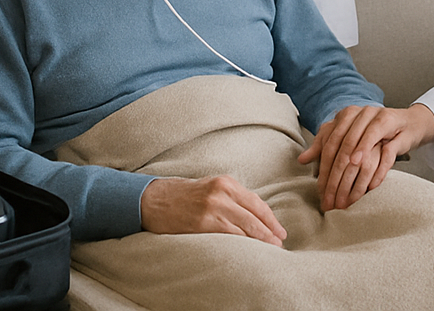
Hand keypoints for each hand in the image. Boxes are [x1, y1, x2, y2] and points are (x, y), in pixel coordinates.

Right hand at [139, 176, 287, 245]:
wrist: (153, 199)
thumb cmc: (182, 195)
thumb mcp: (210, 187)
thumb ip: (230, 197)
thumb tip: (253, 215)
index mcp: (226, 182)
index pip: (256, 202)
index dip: (270, 218)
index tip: (279, 230)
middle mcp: (222, 193)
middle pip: (254, 214)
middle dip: (269, 230)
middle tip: (280, 242)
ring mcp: (212, 208)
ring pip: (245, 226)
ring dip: (260, 239)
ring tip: (270, 249)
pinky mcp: (203, 223)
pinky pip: (229, 235)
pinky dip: (242, 243)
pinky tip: (249, 250)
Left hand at [298, 104, 433, 210]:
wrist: (406, 124)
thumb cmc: (372, 132)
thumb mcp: (346, 136)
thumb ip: (324, 145)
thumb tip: (302, 160)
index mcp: (347, 115)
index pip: (331, 145)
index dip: (325, 170)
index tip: (320, 193)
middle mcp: (363, 115)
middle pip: (345, 151)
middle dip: (338, 180)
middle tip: (333, 202)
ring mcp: (382, 123)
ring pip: (365, 154)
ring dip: (356, 179)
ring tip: (349, 198)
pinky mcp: (399, 134)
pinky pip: (387, 155)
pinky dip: (379, 172)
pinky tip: (372, 187)